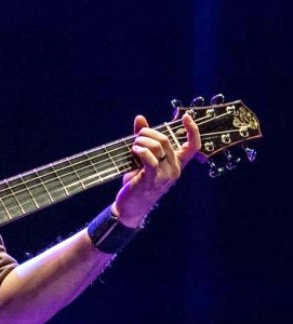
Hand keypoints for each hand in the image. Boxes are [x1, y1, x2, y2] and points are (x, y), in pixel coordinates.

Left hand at [113, 113, 200, 227]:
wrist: (130, 207)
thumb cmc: (137, 181)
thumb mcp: (142, 159)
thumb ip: (143, 138)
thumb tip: (140, 118)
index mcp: (176, 163)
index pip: (193, 146)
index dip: (193, 130)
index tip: (186, 116)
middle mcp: (174, 169)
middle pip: (165, 140)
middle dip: (147, 133)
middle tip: (135, 138)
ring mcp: (165, 175)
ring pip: (157, 147)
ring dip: (141, 141)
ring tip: (133, 147)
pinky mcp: (152, 179)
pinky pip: (150, 159)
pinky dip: (141, 151)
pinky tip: (134, 151)